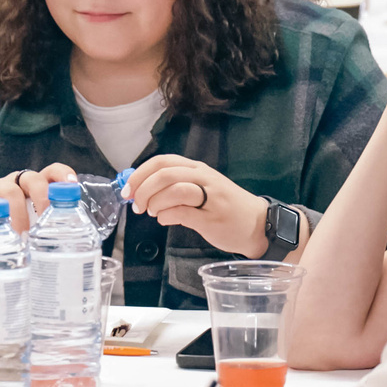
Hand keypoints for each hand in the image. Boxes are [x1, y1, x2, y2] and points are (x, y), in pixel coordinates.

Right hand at [0, 162, 79, 276]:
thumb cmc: (6, 230)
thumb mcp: (28, 227)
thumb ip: (46, 232)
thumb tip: (76, 253)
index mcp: (33, 189)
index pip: (51, 173)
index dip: (63, 175)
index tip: (72, 185)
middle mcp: (16, 184)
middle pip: (33, 179)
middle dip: (44, 197)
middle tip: (46, 221)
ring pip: (9, 190)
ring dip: (19, 213)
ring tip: (23, 236)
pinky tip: (0, 233)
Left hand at [129, 153, 271, 257]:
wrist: (258, 224)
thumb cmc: (225, 207)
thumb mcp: (202, 188)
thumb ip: (176, 186)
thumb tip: (143, 191)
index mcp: (198, 169)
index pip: (163, 161)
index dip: (140, 174)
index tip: (127, 189)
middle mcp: (204, 178)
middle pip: (165, 174)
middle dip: (143, 189)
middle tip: (135, 204)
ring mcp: (210, 198)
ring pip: (173, 190)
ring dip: (154, 202)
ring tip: (152, 212)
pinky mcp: (211, 218)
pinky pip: (181, 213)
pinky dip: (166, 216)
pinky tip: (165, 220)